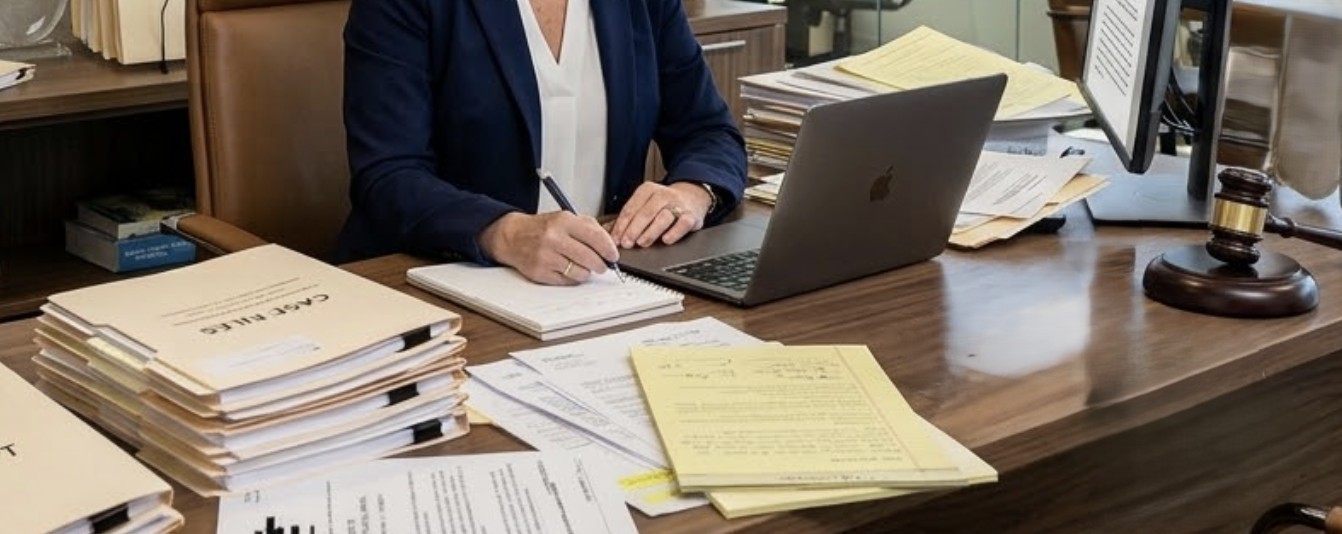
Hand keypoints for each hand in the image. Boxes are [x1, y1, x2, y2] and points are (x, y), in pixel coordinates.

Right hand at [479, 212, 618, 284]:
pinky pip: (567, 281)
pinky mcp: (540, 272)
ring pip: (580, 273)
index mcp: (563, 221)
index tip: (613, 256)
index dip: (609, 249)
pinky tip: (566, 269)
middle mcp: (554, 238)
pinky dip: (572, 278)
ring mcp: (546, 256)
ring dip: (586, 272)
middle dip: (601, 265)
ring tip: (580, 265)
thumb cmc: (543, 228)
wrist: (513, 236)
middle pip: (590, 258)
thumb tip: (609, 245)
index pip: (595, 237)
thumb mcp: (564, 218)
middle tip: (602, 265)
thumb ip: (589, 227)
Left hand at [610, 182, 711, 248]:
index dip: (621, 225)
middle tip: (626, 243)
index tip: (615, 239)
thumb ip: (627, 218)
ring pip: (663, 217)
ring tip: (642, 243)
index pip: (631, 208)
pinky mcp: (691, 215)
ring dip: (651, 231)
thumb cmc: (663, 205)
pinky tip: (666, 240)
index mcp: (647, 190)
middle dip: (633, 229)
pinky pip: (683, 223)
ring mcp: (678, 204)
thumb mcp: (644, 205)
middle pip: (645, 212)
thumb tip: (606, 232)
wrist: (692, 196)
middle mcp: (662, 195)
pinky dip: (674, 232)